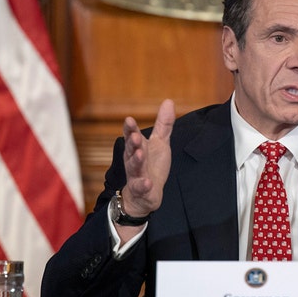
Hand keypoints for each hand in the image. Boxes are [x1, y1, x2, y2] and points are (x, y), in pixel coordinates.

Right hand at [120, 99, 174, 217]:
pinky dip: (143, 185)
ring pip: (134, 167)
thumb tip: (169, 101)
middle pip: (131, 150)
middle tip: (134, 136)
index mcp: (137, 147)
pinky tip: (147, 182)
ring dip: (136, 160)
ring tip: (140, 154)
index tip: (129, 119)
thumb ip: (164, 124)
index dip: (130, 128)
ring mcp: (136, 175)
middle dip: (132, 143)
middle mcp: (134, 159)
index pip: (132, 135)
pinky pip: (141, 187)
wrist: (145, 194)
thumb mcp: (160, 143)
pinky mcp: (142, 189)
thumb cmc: (152, 165)